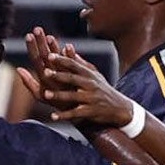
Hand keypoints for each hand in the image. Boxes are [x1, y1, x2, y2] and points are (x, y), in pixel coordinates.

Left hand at [17, 30, 133, 126]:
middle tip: (45, 72)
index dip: (62, 60)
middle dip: (58, 75)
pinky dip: (64, 115)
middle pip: (72, 78)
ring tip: (46, 94)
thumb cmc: (103, 89)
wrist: (120, 108)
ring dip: (59, 95)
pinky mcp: (90, 111)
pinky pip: (75, 113)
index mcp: (89, 74)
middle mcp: (90, 84)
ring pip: (73, 96)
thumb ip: (80, 62)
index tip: (49, 55)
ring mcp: (91, 98)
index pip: (74, 65)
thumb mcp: (94, 74)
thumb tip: (67, 47)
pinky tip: (53, 117)